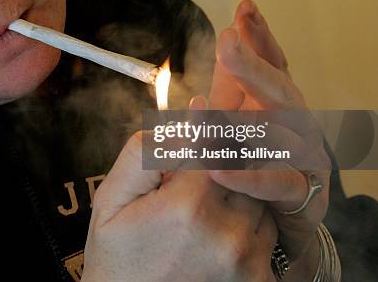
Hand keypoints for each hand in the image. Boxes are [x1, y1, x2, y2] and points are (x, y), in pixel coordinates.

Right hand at [82, 128, 278, 281]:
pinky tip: (215, 235)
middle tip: (198, 173)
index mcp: (187, 207)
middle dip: (223, 161)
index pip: (218, 143)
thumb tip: (188, 116)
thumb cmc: (116, 260)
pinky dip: (247, 226)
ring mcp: (247, 261)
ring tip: (202, 208)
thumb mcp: (111, 201)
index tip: (203, 116)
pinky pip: (266, 235)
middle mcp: (227, 233)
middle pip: (244, 168)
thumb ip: (144, 154)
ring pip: (259, 199)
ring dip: (238, 193)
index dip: (209, 129)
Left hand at [205, 0, 331, 278]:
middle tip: (229, 42)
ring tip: (205, 111)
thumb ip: (231, 89)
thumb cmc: (255, 170)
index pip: (273, 66)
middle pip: (280, 92)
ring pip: (279, 136)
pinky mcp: (302, 197)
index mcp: (278, 107)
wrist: (277, 228)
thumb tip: (220, 44)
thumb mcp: (240, 126)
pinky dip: (246, 176)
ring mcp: (303, 160)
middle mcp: (296, 127)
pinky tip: (216, 169)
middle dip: (255, 66)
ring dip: (241, 121)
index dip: (261, 38)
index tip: (244, 9)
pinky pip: (274, 185)